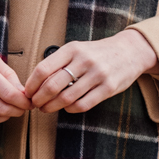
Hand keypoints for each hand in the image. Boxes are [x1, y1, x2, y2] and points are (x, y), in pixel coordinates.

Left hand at [24, 28, 158, 113]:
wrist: (130, 51)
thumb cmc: (97, 53)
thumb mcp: (77, 49)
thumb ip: (58, 62)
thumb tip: (34, 83)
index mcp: (72, 49)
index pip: (43, 69)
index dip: (31, 84)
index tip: (28, 93)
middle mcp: (84, 60)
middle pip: (52, 86)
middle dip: (39, 99)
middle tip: (35, 104)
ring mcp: (98, 74)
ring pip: (66, 98)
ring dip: (52, 107)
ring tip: (47, 108)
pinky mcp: (108, 88)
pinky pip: (83, 105)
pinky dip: (70, 110)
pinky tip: (66, 108)